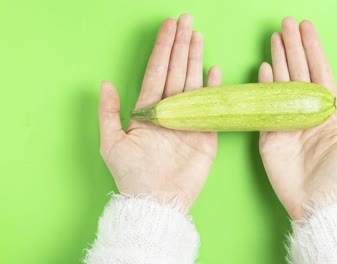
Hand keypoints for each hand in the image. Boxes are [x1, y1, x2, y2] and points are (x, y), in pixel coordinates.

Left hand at [98, 14, 221, 211]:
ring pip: (193, 82)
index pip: (157, 71)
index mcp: (149, 110)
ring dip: (195, 59)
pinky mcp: (206, 134)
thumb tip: (105, 83)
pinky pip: (211, 106)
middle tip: (187, 21)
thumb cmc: (133, 175)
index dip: (163, 48)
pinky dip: (213, 87)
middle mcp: (170, 110)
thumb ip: (109, 112)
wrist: (158, 201)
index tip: (169, 27)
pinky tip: (214, 69)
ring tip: (198, 37)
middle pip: (176, 70)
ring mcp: (189, 120)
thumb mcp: (112, 143)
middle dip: (181, 45)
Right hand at [258, 17, 336, 219]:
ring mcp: (286, 121)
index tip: (306, 28)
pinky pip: (264, 106)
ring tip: (275, 39)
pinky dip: (263, 87)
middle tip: (285, 24)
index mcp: (326, 110)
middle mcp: (304, 111)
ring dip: (278, 60)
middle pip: (297, 72)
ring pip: (280, 83)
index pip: (318, 72)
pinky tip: (263, 69)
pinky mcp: (269, 135)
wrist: (316, 202)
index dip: (313, 50)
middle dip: (292, 47)